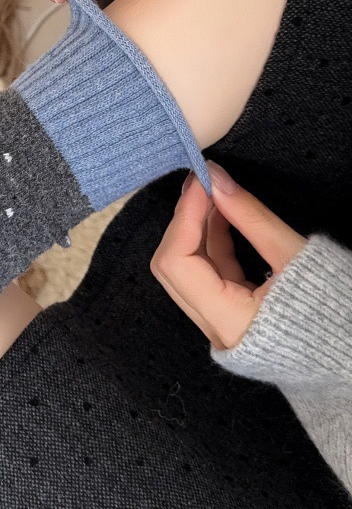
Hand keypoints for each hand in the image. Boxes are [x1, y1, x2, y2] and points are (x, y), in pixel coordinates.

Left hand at [151, 161, 306, 350]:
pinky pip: (206, 275)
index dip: (184, 217)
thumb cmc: (334, 307)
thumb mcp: (295, 256)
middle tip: (200, 183)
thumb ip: (250, 217)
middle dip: (184, 221)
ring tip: (213, 193)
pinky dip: (210, 244)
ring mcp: (218, 324)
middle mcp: (214, 328)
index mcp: (228, 322)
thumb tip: (216, 179)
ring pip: (187, 270)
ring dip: (196, 229)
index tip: (199, 182)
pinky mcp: (228, 316)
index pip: (177, 262)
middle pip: (173, 267)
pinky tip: (221, 215)